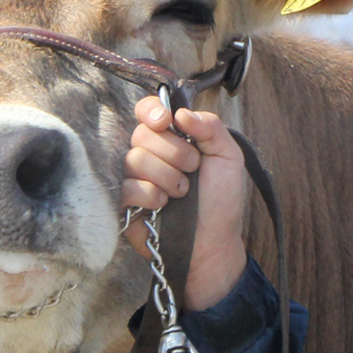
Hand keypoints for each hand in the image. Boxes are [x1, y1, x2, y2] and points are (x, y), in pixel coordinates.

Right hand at [122, 97, 247, 311]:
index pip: (148, 110)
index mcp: (172, 138)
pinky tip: (163, 206)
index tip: (165, 122)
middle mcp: (149, 154)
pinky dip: (151, 195)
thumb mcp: (228, 158)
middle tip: (192, 170)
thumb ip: (211, 127)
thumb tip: (181, 113)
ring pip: (135, 159)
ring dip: (167, 177)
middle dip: (175, 152)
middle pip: (142, 134)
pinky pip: (127, 186)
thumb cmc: (221, 201)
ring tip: (182, 193)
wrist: (214, 242)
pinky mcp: (124, 203)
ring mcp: (135, 178)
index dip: (151, 111)